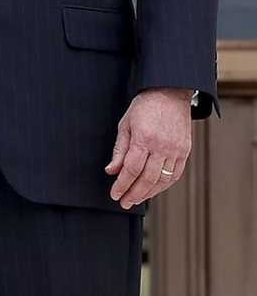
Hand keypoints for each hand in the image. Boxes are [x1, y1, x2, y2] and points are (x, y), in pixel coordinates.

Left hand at [105, 87, 193, 208]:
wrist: (170, 93)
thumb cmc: (144, 107)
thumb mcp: (125, 124)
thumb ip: (119, 150)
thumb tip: (111, 170)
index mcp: (143, 138)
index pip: (131, 169)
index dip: (122, 185)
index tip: (114, 194)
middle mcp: (161, 146)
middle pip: (147, 178)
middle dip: (134, 194)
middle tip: (124, 202)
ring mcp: (176, 150)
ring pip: (163, 180)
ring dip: (149, 193)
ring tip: (136, 199)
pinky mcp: (185, 151)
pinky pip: (175, 174)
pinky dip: (164, 185)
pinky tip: (153, 190)